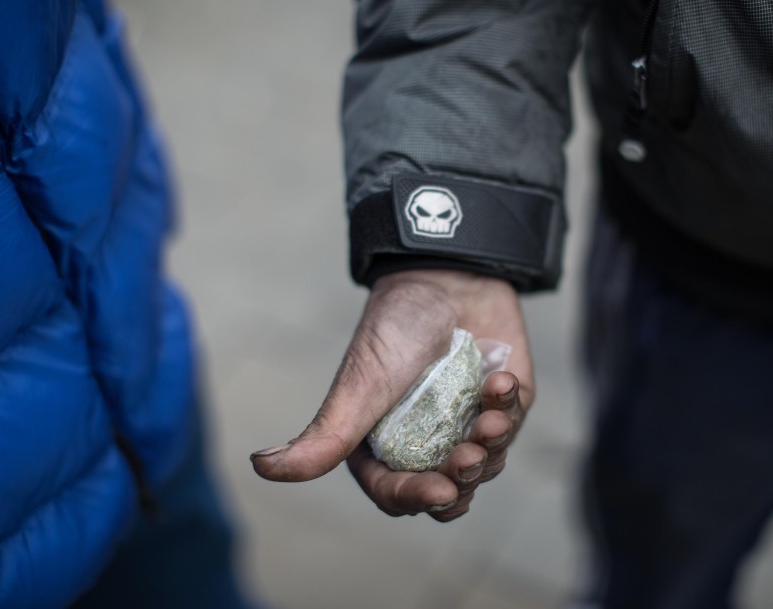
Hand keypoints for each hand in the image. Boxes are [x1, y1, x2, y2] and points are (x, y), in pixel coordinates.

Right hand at [250, 269, 533, 520]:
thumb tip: (261, 467)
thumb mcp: (358, 385)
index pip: (398, 494)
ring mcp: (465, 423)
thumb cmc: (393, 327)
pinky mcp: (499, 404)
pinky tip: (500, 382)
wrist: (445, 273)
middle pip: (448, 491)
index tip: (441, 489)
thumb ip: (324, 435)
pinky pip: (511, 424)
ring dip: (491, 446)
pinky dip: (508, 408)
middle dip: (461, 480)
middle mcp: (425, 441)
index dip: (418, 498)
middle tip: (468, 457)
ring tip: (489, 419)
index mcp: (383, 444)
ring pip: (486, 464)